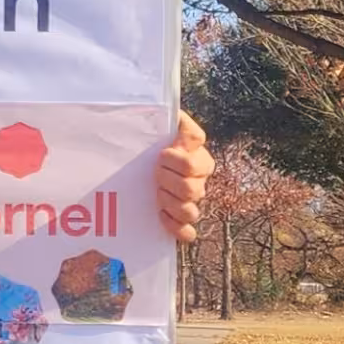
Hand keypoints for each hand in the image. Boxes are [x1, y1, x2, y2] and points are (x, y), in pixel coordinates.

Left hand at [154, 110, 217, 241]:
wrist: (143, 162)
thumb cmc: (152, 145)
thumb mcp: (158, 127)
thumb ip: (167, 116)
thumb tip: (171, 111)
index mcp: (197, 152)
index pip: (197, 150)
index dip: (177, 156)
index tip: (161, 154)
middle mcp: (200, 177)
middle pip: (191, 187)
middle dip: (167, 180)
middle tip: (154, 173)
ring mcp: (193, 200)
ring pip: (191, 211)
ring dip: (169, 203)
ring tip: (157, 194)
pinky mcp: (184, 220)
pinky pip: (188, 232)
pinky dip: (175, 227)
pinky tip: (161, 215)